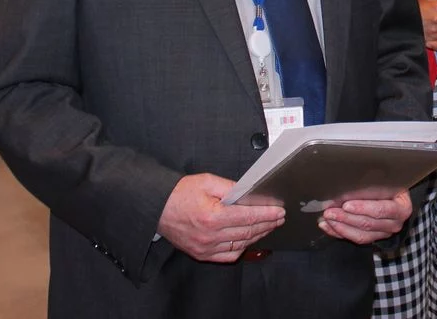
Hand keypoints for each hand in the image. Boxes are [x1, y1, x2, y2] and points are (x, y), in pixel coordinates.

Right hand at [157, 173, 285, 261]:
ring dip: (257, 236)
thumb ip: (231, 187)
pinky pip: (227, 255)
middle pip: (247, 232)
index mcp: (213, 216)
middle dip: (267, 224)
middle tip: (279, 218)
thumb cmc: (180, 193)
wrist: (157, 207)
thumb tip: (250, 192)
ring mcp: (205, 248)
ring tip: (269, 227)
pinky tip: (250, 240)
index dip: (267, 214)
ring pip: (240, 245)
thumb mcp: (207, 182)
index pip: (248, 217)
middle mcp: (210, 235)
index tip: (279, 211)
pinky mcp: (201, 254)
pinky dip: (241, 249)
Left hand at [318, 190, 412, 243]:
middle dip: (346, 218)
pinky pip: (356, 239)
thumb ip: (373, 184)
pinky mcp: (374, 238)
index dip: (363, 208)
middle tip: (329, 211)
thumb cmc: (390, 186)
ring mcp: (385, 233)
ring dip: (341, 227)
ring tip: (327, 219)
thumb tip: (348, 182)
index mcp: (402, 208)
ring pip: (361, 235)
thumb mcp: (388, 181)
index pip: (381, 210)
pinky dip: (340, 233)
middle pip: (368, 223)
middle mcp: (395, 223)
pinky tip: (328, 226)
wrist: (397, 198)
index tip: (346, 205)